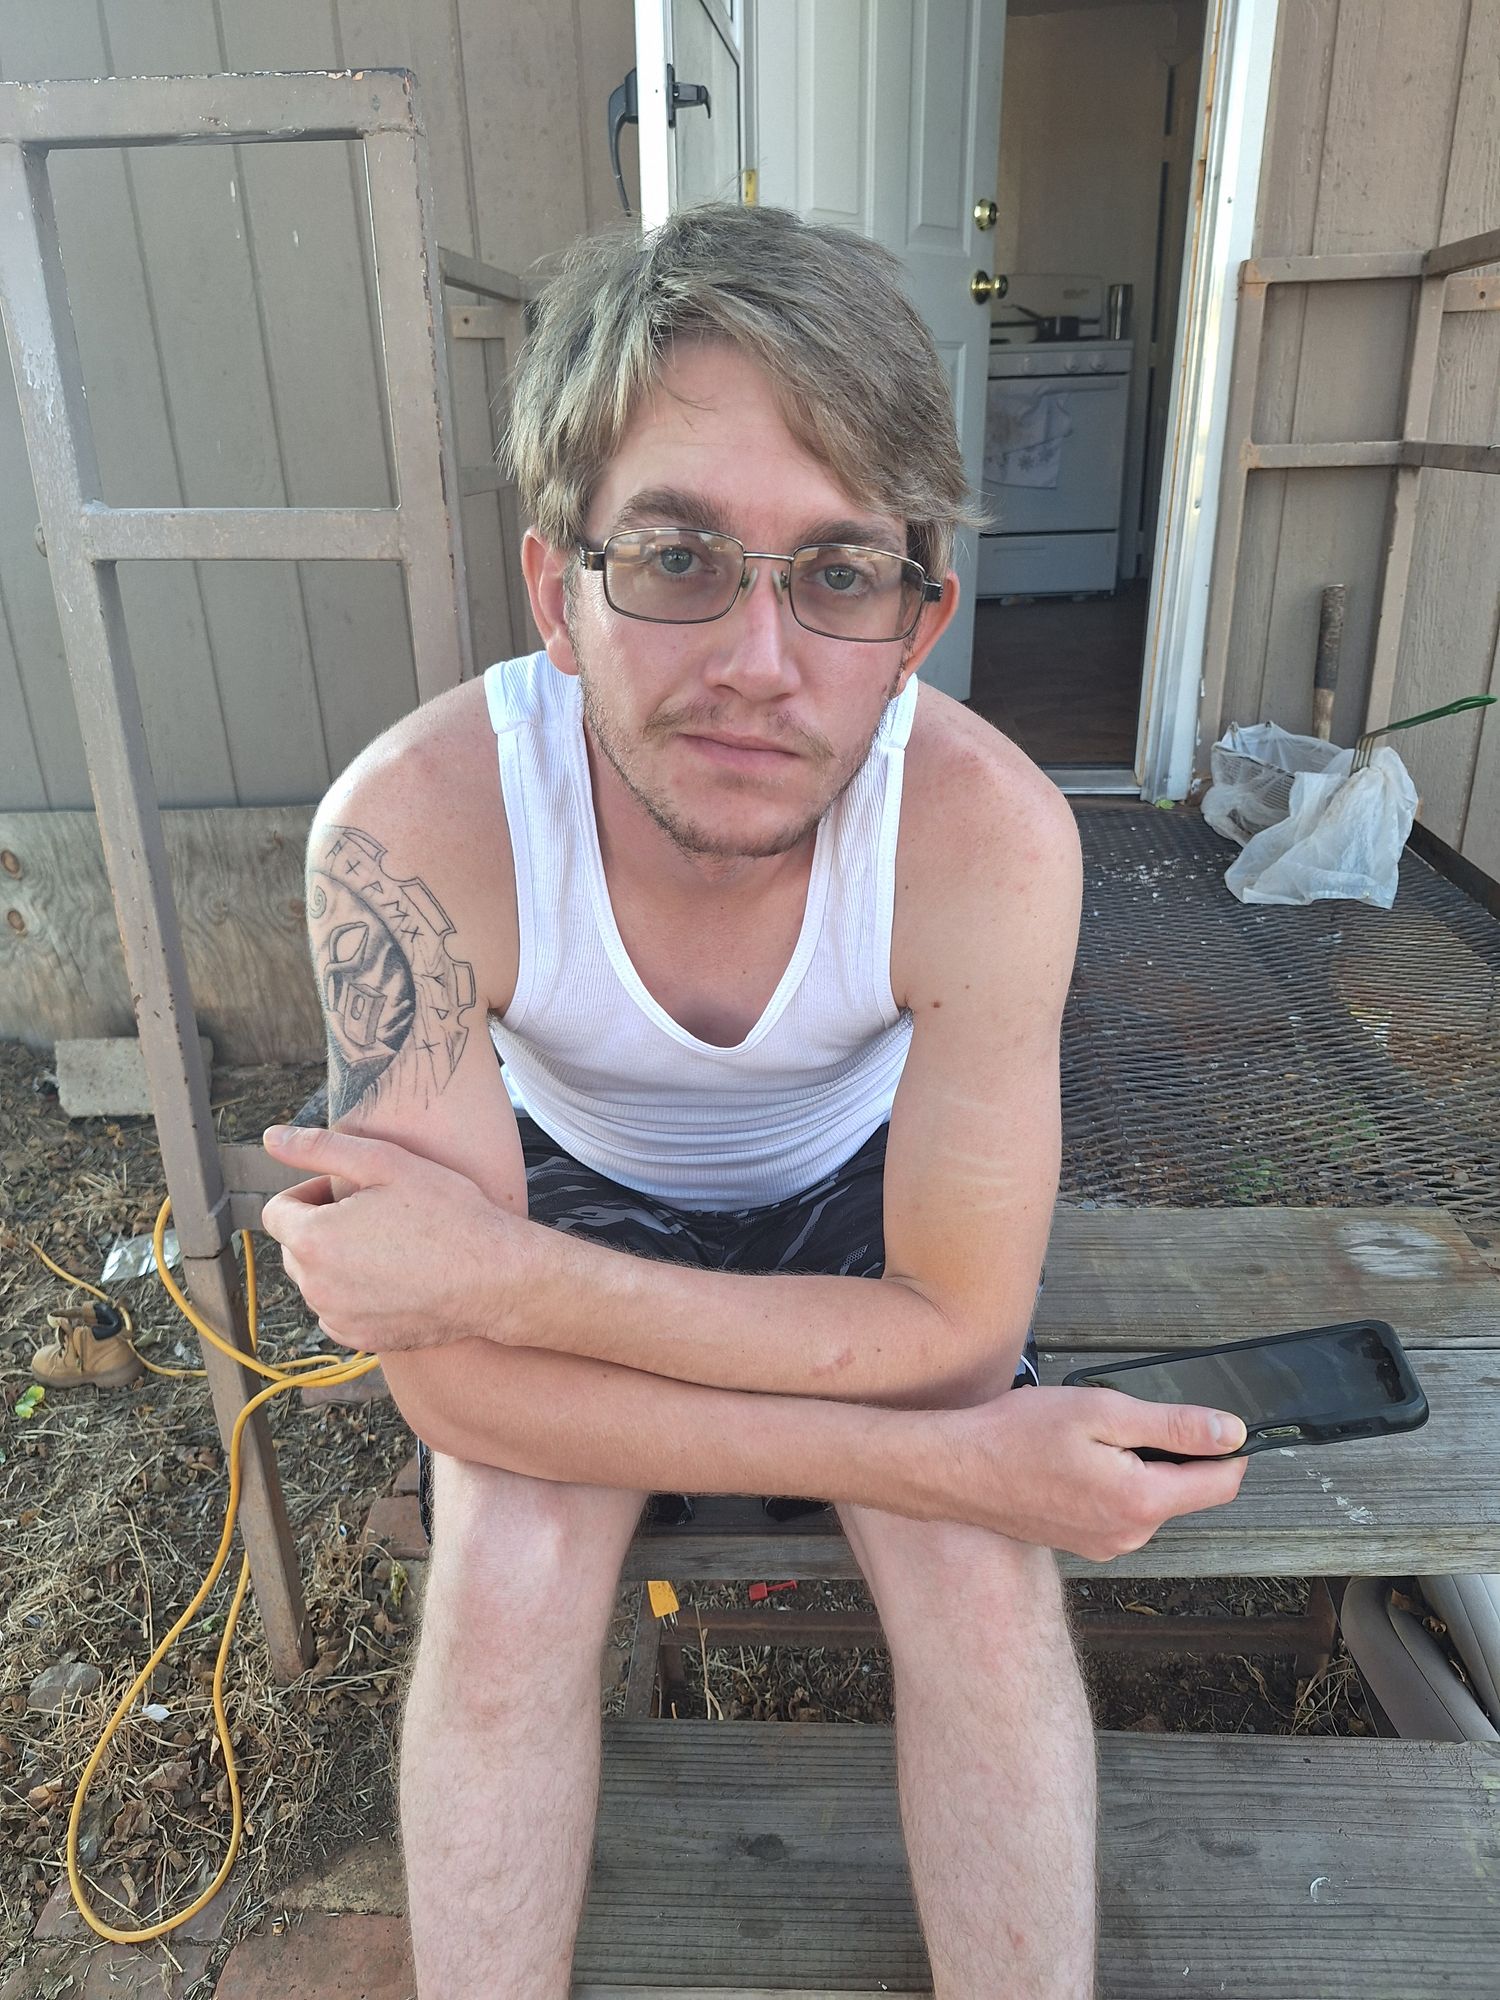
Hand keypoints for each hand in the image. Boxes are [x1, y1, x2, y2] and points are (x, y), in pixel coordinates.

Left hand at [258, 1125, 518, 1351]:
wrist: (495, 1278)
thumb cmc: (448, 1214)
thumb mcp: (387, 1163)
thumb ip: (320, 1148)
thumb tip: (271, 1138)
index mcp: (313, 1239)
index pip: (276, 1212)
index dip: (309, 1193)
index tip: (349, 1191)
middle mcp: (315, 1286)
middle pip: (295, 1247)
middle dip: (322, 1227)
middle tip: (376, 1214)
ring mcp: (337, 1318)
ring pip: (317, 1280)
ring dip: (338, 1261)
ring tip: (391, 1246)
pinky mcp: (360, 1341)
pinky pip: (338, 1311)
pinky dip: (355, 1294)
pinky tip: (395, 1278)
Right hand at [933, 1384, 1249, 1561]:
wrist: (954, 1470)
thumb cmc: (1016, 1436)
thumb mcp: (1101, 1411)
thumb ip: (1174, 1426)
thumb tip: (1231, 1433)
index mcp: (1141, 1501)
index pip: (1222, 1482)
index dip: (1227, 1447)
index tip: (1207, 1419)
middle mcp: (1130, 1535)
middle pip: (1187, 1490)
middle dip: (1172, 1452)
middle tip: (1120, 1419)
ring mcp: (1106, 1544)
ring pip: (1153, 1498)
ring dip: (1140, 1466)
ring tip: (1088, 1439)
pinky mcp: (1086, 1543)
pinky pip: (1122, 1510)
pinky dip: (1114, 1482)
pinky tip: (1074, 1460)